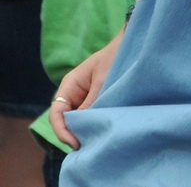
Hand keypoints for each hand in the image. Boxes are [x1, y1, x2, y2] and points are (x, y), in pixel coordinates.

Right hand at [50, 30, 122, 146]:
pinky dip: (93, 124)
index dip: (61, 130)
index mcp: (69, 86)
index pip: (56, 113)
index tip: (74, 142)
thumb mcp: (103, 80)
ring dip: (83, 130)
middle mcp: (73, 94)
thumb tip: (83, 125)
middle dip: (72, 134)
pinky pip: (90, 116)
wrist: (131, 46)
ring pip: (78, 120)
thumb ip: (92, 102)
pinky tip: (102, 132)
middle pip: (65, 121)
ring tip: (95, 143)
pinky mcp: (96, 100)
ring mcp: (84, 98)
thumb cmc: (115, 58)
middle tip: (87, 147)